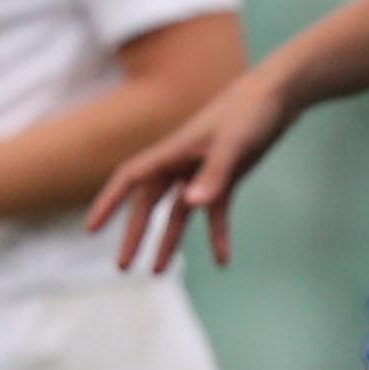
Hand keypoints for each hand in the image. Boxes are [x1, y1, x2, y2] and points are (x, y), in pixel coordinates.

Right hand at [86, 68, 297, 270]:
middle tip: (124, 267)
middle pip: (148, 204)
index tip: (91, 229)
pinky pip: (214, 214)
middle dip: (135, 234)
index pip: (130, 179)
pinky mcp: (224, 179)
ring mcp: (201, 173)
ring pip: (176, 213)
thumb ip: (214, 175)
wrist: (277, 96)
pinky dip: (217, 236)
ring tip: (157, 273)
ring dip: (168, 242)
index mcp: (172, 152)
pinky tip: (223, 260)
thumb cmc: (250, 112)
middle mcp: (180, 164)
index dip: (108, 203)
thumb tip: (191, 206)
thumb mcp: (233, 144)